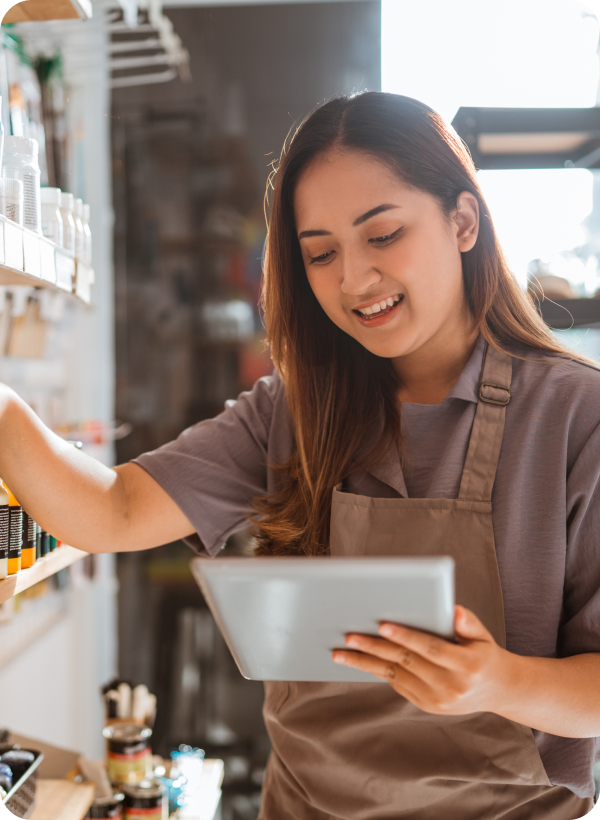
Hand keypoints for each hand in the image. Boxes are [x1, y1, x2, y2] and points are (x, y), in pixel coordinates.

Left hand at [332, 606, 512, 716]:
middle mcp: (451, 687)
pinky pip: (397, 684)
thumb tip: (453, 610)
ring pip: (395, 675)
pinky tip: (358, 660)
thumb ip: (468, 622)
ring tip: (340, 652)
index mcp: (467, 666)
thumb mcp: (482, 635)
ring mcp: (437, 700)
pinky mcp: (426, 705)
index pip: (430, 648)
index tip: (382, 624)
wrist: (498, 691)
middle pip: (406, 662)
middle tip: (349, 636)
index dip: (406, 636)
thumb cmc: (484, 653)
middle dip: (375, 648)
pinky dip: (377, 671)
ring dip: (365, 663)